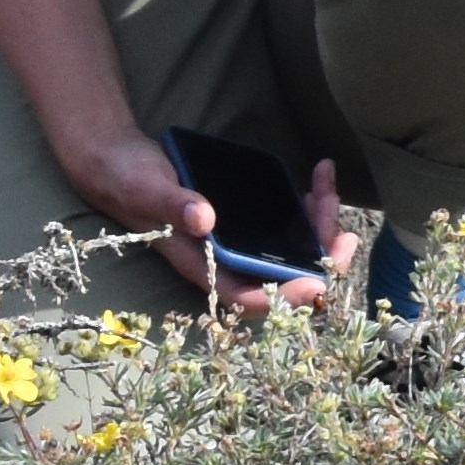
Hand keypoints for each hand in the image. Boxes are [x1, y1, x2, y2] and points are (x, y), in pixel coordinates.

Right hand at [41, 119, 344, 313]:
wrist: (119, 165)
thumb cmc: (130, 183)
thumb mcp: (149, 191)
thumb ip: (174, 206)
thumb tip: (204, 220)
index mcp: (205, 268)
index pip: (252, 299)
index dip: (288, 298)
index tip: (317, 281)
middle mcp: (227, 263)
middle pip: (284, 276)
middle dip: (321, 259)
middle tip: (346, 234)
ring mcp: (238, 244)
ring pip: (291, 250)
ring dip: (319, 227)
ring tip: (328, 188)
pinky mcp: (244, 224)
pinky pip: (285, 226)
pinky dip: (307, 207)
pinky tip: (317, 180)